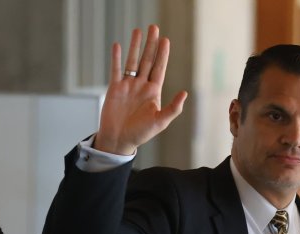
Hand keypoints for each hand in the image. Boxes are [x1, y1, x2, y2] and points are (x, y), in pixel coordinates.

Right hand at [93, 25, 187, 154]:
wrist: (119, 140)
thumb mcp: (160, 122)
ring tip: (138, 31)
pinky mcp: (115, 88)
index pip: (159, 68)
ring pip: (132, 61)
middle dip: (151, 44)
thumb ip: (173, 108)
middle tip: (154, 28)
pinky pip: (116, 69)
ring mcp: (128, 86)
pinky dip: (117, 58)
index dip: (163, 54)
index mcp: (154, 92)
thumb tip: (185, 93)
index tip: (165, 40)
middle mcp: (142, 86)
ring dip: (135, 46)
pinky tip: (118, 46)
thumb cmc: (141, 134)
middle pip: (147, 60)